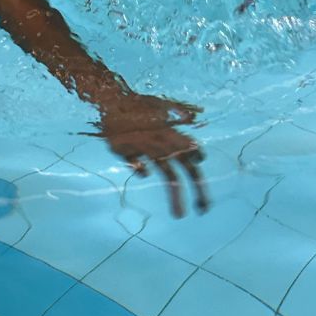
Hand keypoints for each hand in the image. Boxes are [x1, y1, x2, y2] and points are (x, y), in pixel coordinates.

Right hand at [96, 92, 207, 216]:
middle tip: (204, 209)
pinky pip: (139, 166)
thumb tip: (193, 120)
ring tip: (180, 215)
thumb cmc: (136, 104)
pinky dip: (142, 170)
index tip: (200, 180)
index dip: (198, 165)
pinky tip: (143, 173)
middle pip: (187, 167)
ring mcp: (147, 148)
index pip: (192, 152)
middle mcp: (164, 142)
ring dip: (176, 196)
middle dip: (199, 189)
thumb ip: (178, 112)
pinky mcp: (129, 151)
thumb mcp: (161, 105)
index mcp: (173, 132)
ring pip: (168, 174)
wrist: (111, 100)